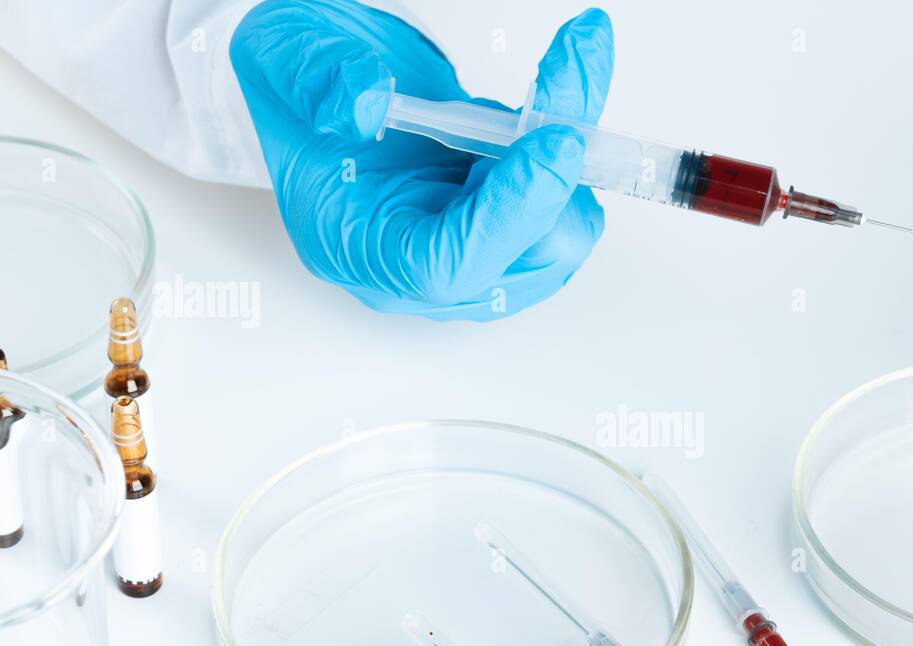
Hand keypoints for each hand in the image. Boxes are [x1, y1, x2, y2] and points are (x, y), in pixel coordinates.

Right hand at [231, 0, 612, 319]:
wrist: (319, 77)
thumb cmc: (296, 85)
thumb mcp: (285, 58)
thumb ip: (319, 79)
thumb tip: (369, 100)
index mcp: (355, 245)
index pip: (447, 268)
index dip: (510, 214)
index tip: (554, 144)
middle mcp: (417, 266)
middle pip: (521, 265)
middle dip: (559, 181)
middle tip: (570, 82)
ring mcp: (464, 248)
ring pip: (557, 240)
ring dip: (574, 160)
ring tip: (562, 75)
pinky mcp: (498, 225)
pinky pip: (561, 209)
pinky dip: (575, 150)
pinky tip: (560, 90)